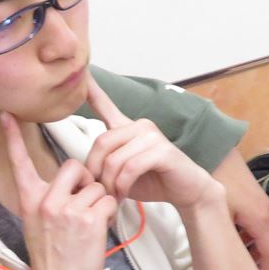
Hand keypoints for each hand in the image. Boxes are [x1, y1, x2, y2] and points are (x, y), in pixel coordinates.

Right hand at [1, 111, 117, 269]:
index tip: (5, 113)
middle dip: (86, 180)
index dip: (12, 137)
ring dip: (100, 202)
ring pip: (97, 186)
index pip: (19, 162)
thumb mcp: (36, 224)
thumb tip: (71, 182)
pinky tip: (99, 230)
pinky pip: (109, 201)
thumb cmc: (51, 258)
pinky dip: (110, 214)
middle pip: (74, 166)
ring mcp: (68, 210)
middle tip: (84, 203)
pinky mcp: (89, 220)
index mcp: (30, 200)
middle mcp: (47, 201)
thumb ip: (48, 200)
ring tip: (89, 225)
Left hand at [82, 76, 221, 210]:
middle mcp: (140, 125)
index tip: (82, 74)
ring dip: (109, 183)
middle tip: (98, 190)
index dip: (91, 91)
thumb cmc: (153, 181)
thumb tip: (81, 169)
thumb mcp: (122, 171)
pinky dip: (122, 185)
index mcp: (128, 127)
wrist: (186, 191)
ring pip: (114, 158)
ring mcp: (152, 135)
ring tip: (113, 196)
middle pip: (102, 142)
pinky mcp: (162, 151)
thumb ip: (105, 163)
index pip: (106, 105)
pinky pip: (130, 168)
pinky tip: (123, 194)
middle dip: (95, 170)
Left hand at [211, 148, 268, 269]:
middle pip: (265, 243)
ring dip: (246, 243)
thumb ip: (227, 238)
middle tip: (236, 269)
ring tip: (229, 253)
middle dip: (253, 258)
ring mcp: (259, 200)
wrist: (211, 148)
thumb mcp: (219, 216)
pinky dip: (242, 230)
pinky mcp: (250, 193)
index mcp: (261, 219)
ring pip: (257, 231)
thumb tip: (227, 258)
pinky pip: (251, 219)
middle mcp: (265, 210)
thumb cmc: (215, 182)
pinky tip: (225, 232)